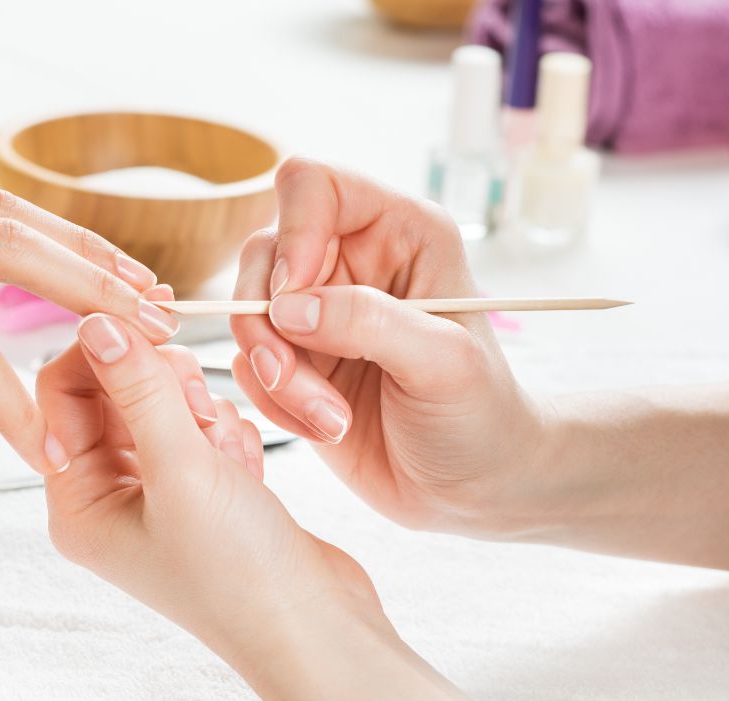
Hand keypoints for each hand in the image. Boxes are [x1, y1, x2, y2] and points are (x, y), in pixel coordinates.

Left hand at [37, 312, 379, 667]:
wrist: (316, 632)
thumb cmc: (240, 572)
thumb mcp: (183, 471)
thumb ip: (139, 389)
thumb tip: (95, 319)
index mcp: (78, 501)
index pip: (62, 390)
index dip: (105, 347)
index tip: (156, 320)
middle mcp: (108, 497)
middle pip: (113, 390)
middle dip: (163, 384)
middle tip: (200, 408)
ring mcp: (156, 494)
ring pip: (164, 402)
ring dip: (201, 410)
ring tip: (226, 450)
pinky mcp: (201, 491)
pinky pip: (201, 427)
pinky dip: (227, 434)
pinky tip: (247, 471)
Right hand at [231, 158, 545, 533]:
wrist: (473, 485)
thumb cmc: (481, 415)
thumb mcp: (443, 363)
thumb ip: (368, 322)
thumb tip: (287, 307)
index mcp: (398, 231)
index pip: (314, 186)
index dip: (292, 233)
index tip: (295, 299)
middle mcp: (349, 260)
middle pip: (263, 254)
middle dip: (268, 325)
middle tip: (293, 379)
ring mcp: (316, 312)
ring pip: (247, 314)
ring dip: (274, 375)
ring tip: (328, 420)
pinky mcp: (294, 360)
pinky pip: (247, 364)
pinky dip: (272, 401)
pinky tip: (322, 426)